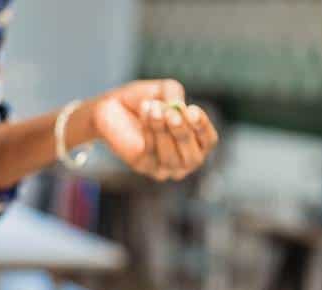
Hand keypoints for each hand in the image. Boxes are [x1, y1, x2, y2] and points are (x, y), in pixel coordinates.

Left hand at [92, 79, 218, 180]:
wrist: (113, 106)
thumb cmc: (146, 99)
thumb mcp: (165, 90)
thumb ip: (175, 95)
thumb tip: (178, 107)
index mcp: (195, 142)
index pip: (208, 142)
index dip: (202, 128)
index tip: (192, 110)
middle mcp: (182, 160)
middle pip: (193, 157)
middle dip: (182, 133)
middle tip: (171, 113)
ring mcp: (162, 167)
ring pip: (171, 158)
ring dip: (162, 131)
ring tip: (154, 108)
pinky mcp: (142, 165)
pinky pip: (150, 152)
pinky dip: (149, 131)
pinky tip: (146, 112)